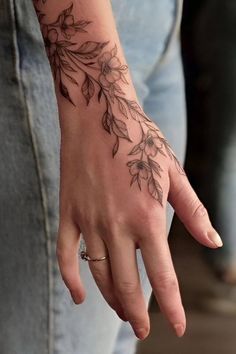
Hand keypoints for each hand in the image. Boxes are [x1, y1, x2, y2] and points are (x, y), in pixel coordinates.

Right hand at [56, 102, 222, 339]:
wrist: (99, 115)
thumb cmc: (140, 140)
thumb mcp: (173, 173)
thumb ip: (193, 211)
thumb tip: (213, 241)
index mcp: (147, 216)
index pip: (163, 275)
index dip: (172, 306)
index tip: (178, 327)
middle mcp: (116, 225)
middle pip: (127, 283)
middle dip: (137, 313)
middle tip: (143, 330)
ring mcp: (88, 220)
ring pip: (99, 273)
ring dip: (111, 299)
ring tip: (122, 312)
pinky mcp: (68, 212)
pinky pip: (66, 254)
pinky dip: (71, 279)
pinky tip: (79, 296)